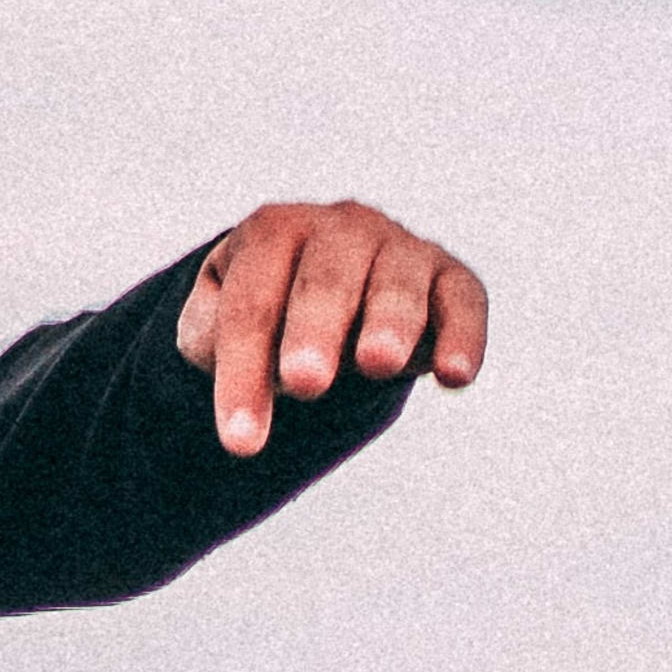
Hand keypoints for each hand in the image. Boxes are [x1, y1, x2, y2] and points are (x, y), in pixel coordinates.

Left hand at [176, 200, 486, 455]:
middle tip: (303, 382)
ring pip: (396, 284)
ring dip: (389, 323)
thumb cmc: (265, 311)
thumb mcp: (217, 318)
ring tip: (377, 365)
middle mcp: (340, 229)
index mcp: (274, 231)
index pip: (250, 304)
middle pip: (323, 283)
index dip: (242, 372)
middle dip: (313, 332)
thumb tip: (222, 348)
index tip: (240, 442)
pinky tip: (454, 376)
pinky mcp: (450, 277)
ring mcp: (400, 248)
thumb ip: (208, 330)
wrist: (322, 286)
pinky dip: (464, 335)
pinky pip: (463, 300)